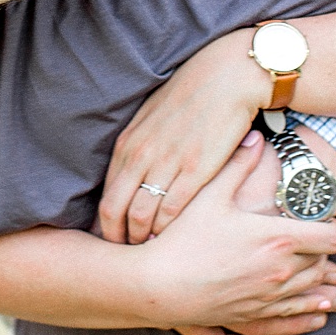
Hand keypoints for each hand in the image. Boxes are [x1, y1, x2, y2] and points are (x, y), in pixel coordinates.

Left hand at [100, 27, 267, 243]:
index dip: (108, 226)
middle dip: (118, 241)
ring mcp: (167, 163)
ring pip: (142, 217)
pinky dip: (168, 230)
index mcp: (128, 144)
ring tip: (151, 255)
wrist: (228, 76)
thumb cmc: (192, 95)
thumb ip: (138, 146)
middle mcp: (140, 155)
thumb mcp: (152, 117)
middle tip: (129, 258)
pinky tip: (174, 241)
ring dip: (143, 240)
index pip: (106, 197)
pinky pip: (172, 210)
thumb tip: (130, 175)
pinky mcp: (195, 169)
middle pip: (115, 212)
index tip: (117, 242)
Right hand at [135, 131, 335, 334]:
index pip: (332, 237)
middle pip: (323, 264)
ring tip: (331, 283)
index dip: (333, 228)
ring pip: (312, 293)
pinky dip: (308, 316)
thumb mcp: (211, 195)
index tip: (324, 221)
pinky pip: (293, 318)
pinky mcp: (254, 315)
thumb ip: (238, 165)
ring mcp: (268, 297)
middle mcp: (281, 271)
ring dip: (321, 286)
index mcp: (278, 239)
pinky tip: (315, 317)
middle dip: (324, 254)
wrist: (158, 285)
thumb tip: (254, 136)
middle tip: (315, 242)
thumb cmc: (183, 238)